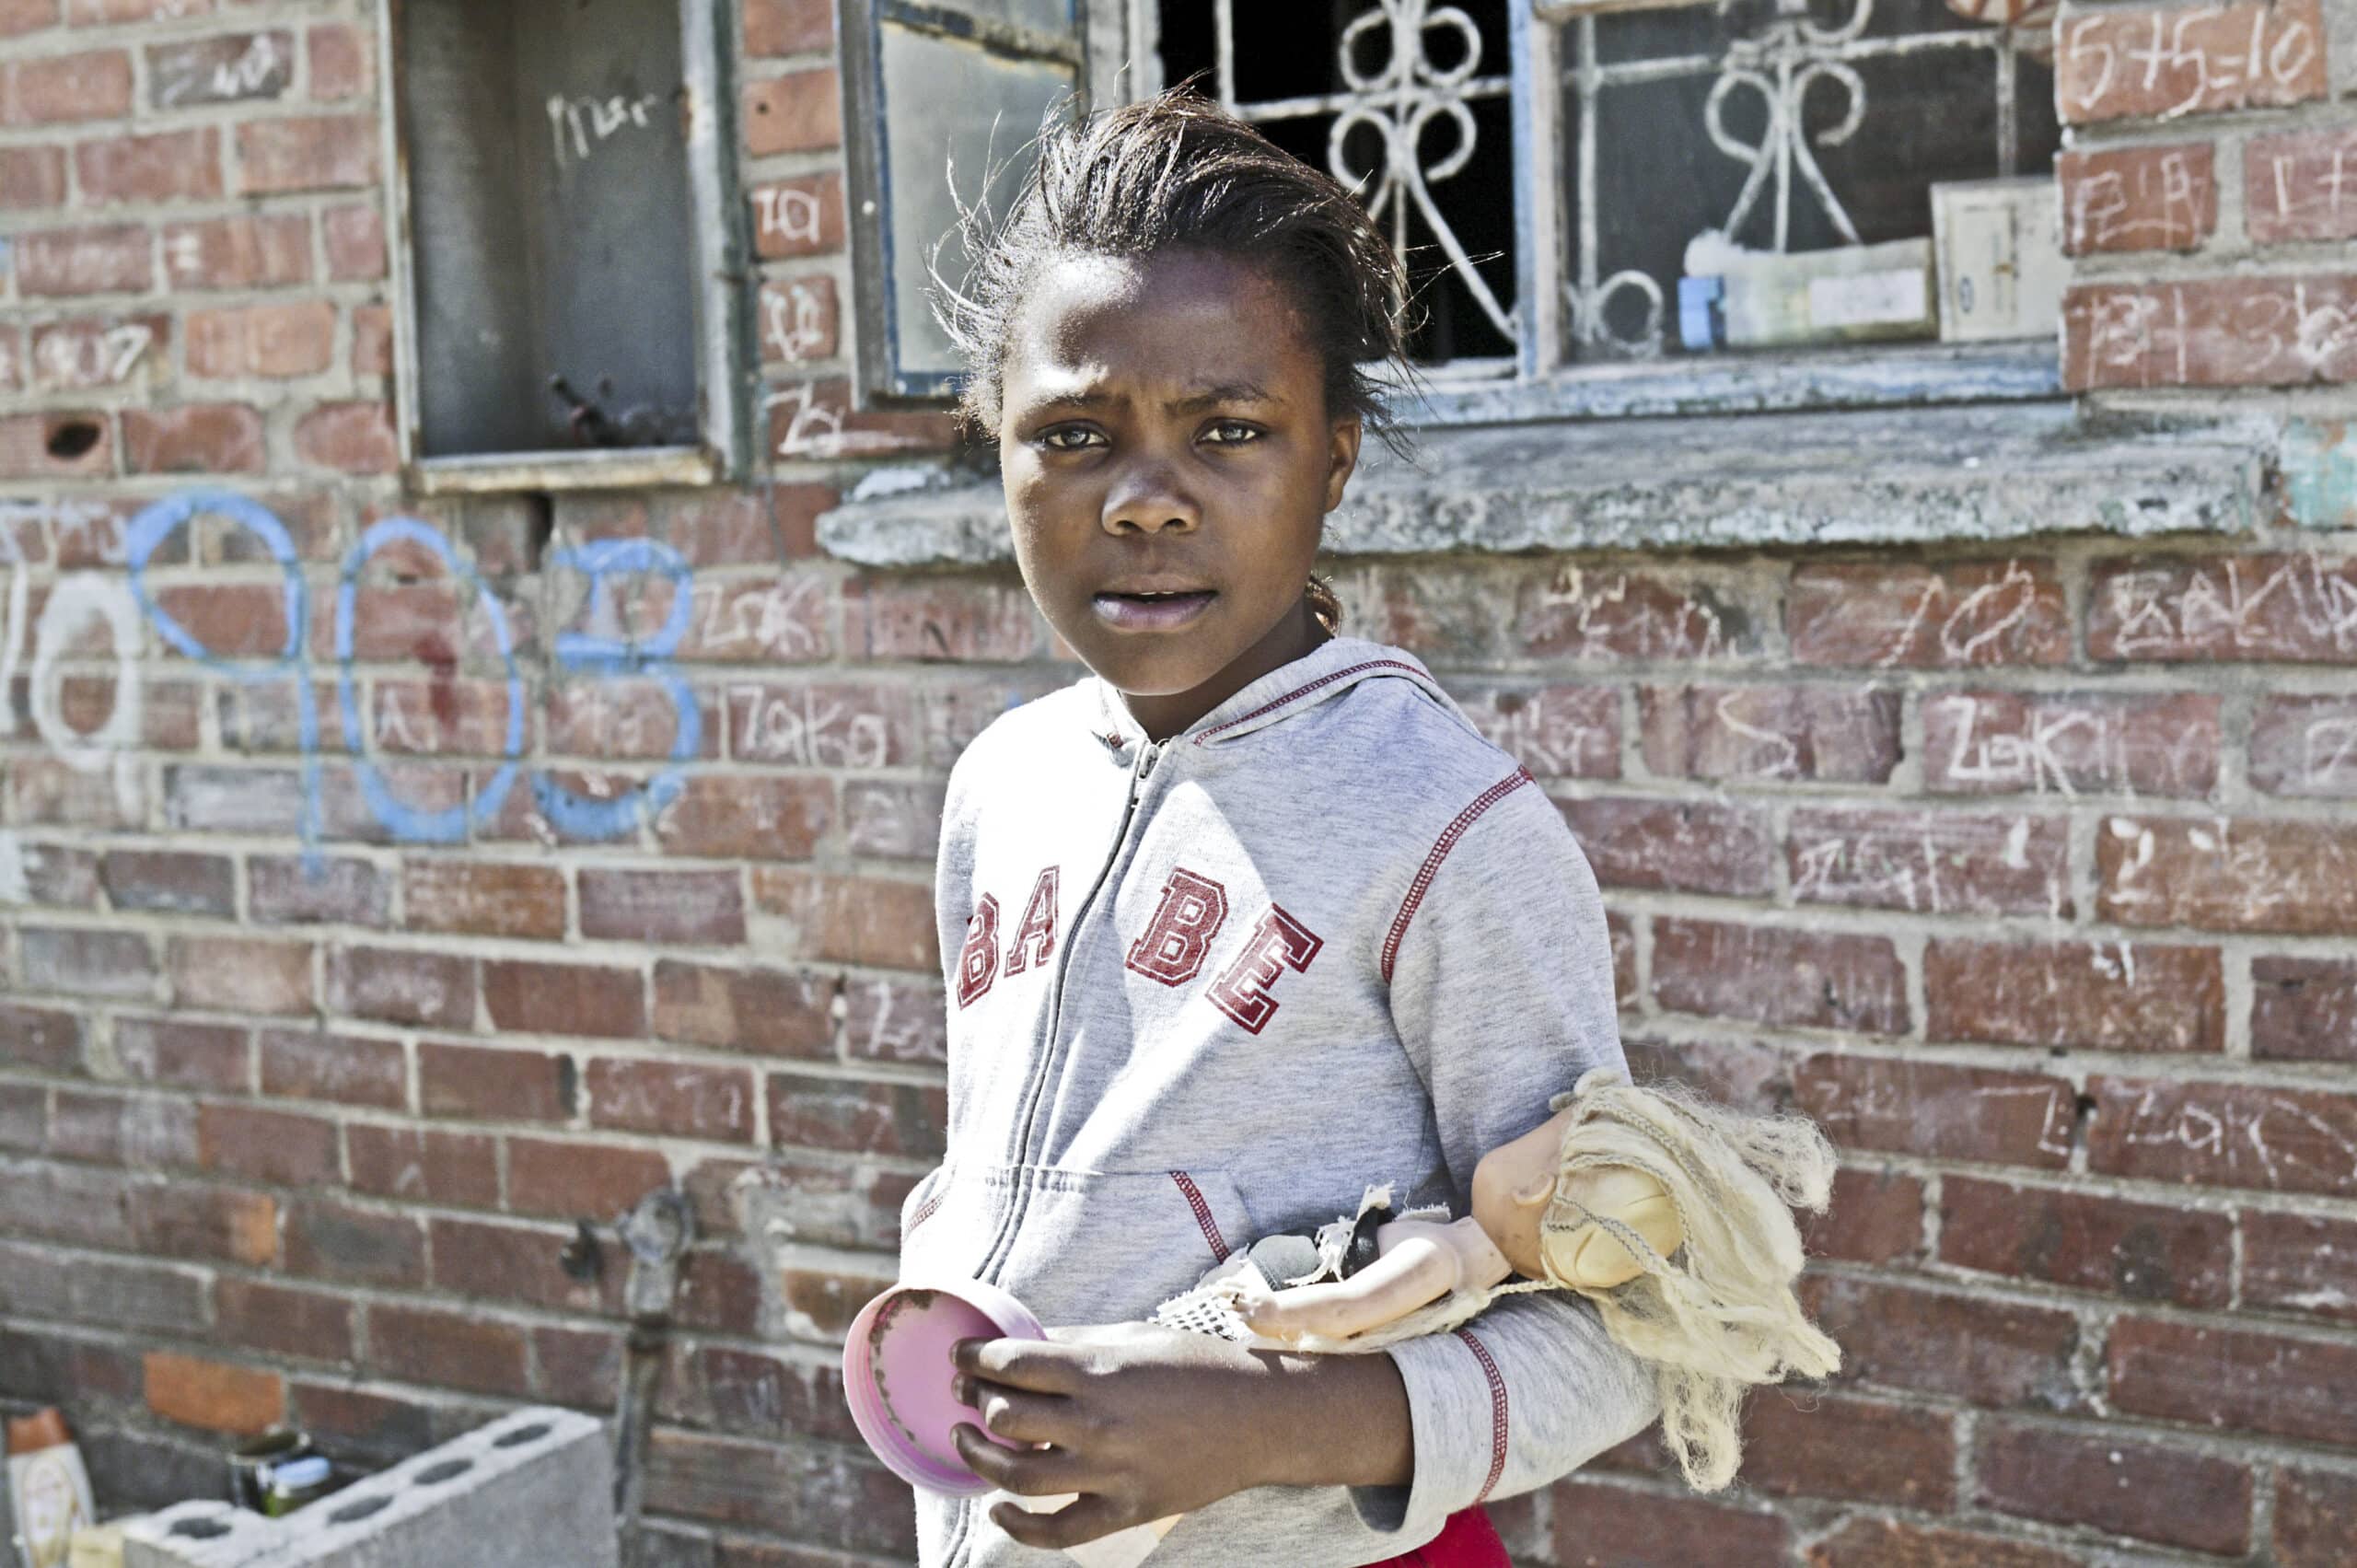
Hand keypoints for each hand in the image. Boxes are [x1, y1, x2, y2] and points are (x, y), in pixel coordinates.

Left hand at [949, 1323, 1263, 1548]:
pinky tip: (997, 1508)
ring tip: (966, 1440)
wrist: (1261, 1416)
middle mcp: (1098, 1422)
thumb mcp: (1135, 1336)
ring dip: (981, 1457)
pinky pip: (1058, 1531)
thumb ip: (1075, 1342)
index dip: (973, 1358)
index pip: (1011, 1363)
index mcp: (1099, 1369)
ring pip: (1018, 1476)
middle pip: (1006, 1417)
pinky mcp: (1127, 1509)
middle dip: (974, 1401)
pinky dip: (1019, 1526)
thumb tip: (1023, 1341)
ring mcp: (1112, 1472)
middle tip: (965, 1393)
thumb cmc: (1198, 1365)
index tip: (960, 1357)